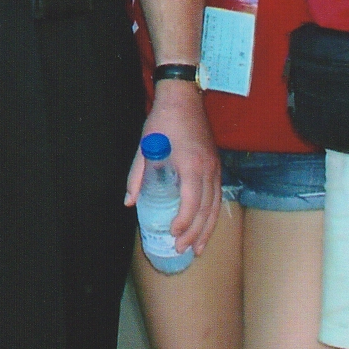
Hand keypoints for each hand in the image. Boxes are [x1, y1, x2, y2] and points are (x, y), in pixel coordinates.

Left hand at [126, 80, 221, 254]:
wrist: (183, 99)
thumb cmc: (162, 122)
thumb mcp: (144, 148)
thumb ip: (137, 176)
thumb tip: (129, 202)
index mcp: (190, 165)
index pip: (191, 201)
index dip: (184, 221)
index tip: (173, 233)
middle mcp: (207, 169)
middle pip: (206, 209)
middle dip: (195, 233)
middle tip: (182, 249)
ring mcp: (215, 168)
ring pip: (215, 206)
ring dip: (207, 229)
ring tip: (198, 248)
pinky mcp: (216, 166)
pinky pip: (218, 196)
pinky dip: (213, 214)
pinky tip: (207, 226)